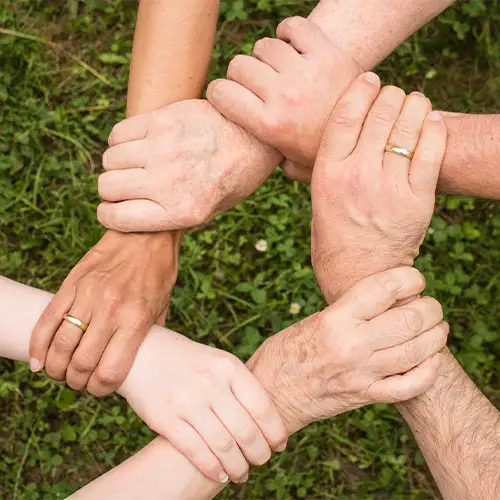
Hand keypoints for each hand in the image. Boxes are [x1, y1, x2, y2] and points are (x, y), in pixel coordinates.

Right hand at [29, 230, 178, 395]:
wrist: (146, 234)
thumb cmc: (158, 273)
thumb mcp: (162, 308)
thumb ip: (147, 337)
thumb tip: (135, 364)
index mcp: (136, 319)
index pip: (110, 372)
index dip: (100, 390)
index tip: (99, 389)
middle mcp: (110, 310)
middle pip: (81, 364)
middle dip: (77, 382)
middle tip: (79, 382)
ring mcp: (88, 295)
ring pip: (60, 345)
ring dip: (56, 368)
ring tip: (61, 372)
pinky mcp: (71, 283)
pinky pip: (47, 320)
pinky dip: (38, 346)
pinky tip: (39, 361)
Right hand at [97, 99, 281, 231]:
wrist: (255, 137)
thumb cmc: (233, 177)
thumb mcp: (210, 211)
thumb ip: (171, 217)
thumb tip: (131, 215)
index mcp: (182, 211)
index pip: (116, 218)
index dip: (109, 215)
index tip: (114, 209)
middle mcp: (169, 182)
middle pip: (107, 187)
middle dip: (112, 190)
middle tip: (128, 185)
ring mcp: (164, 149)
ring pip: (110, 159)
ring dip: (118, 164)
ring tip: (137, 163)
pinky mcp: (162, 120)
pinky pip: (118, 133)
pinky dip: (121, 141)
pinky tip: (139, 144)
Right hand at [118, 327, 287, 483]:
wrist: (143, 352)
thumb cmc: (188, 361)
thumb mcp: (218, 362)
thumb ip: (240, 386)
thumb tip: (267, 422)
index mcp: (228, 367)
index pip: (262, 407)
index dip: (275, 432)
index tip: (279, 445)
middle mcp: (211, 383)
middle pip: (246, 431)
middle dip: (259, 453)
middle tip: (261, 461)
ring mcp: (187, 401)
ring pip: (224, 446)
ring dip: (238, 467)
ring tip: (242, 474)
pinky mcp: (165, 418)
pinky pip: (196, 451)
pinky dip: (213, 469)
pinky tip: (220, 475)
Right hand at [207, 16, 360, 171]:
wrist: (370, 135)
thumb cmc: (325, 152)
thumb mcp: (293, 165)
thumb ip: (267, 158)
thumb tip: (249, 154)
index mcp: (270, 125)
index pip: (221, 93)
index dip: (219, 93)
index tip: (227, 96)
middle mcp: (284, 96)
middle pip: (239, 65)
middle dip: (241, 75)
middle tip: (255, 85)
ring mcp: (305, 72)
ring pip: (264, 46)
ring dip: (266, 57)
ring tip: (277, 70)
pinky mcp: (326, 53)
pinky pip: (294, 27)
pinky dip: (288, 32)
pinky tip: (292, 47)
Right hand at [248, 267, 446, 433]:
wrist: (271, 395)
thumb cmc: (285, 352)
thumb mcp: (313, 320)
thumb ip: (349, 311)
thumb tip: (386, 299)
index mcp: (335, 319)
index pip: (385, 289)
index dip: (409, 278)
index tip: (414, 279)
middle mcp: (352, 345)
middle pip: (409, 319)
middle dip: (430, 308)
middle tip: (430, 305)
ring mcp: (362, 374)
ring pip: (417, 351)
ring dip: (436, 336)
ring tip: (437, 327)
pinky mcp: (366, 396)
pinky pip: (409, 386)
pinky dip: (429, 371)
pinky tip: (432, 359)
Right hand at [311, 74, 446, 302]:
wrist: (359, 275)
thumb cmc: (333, 237)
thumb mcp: (316, 200)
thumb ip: (314, 169)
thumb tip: (300, 146)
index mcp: (328, 173)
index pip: (346, 114)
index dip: (361, 89)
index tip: (369, 78)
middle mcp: (357, 176)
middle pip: (380, 113)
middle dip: (390, 95)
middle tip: (393, 95)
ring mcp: (389, 187)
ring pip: (409, 126)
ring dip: (415, 105)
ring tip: (415, 103)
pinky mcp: (417, 200)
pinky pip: (432, 151)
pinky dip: (435, 129)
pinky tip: (432, 122)